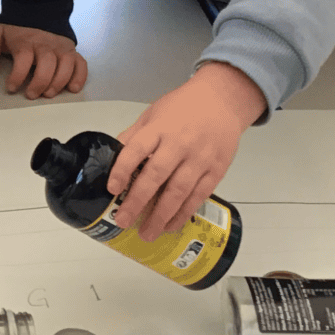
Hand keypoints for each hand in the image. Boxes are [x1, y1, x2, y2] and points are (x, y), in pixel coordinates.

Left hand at [0, 23, 88, 99]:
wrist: (36, 8)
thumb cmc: (15, 28)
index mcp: (25, 40)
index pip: (23, 58)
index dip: (17, 75)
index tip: (11, 87)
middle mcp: (45, 43)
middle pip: (47, 64)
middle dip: (39, 82)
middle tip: (31, 95)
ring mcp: (60, 47)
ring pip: (65, 65)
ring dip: (58, 82)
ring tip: (48, 94)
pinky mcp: (71, 50)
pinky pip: (80, 63)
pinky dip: (79, 77)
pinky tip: (72, 88)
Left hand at [107, 62, 263, 238]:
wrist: (222, 101)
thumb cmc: (183, 107)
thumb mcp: (153, 114)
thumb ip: (135, 136)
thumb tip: (113, 158)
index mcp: (159, 128)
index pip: (137, 150)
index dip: (122, 170)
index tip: (112, 189)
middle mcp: (179, 144)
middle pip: (156, 176)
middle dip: (138, 201)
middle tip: (123, 221)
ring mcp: (200, 159)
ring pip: (179, 191)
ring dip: (161, 215)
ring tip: (147, 233)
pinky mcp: (216, 170)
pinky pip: (198, 196)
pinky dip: (184, 213)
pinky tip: (171, 226)